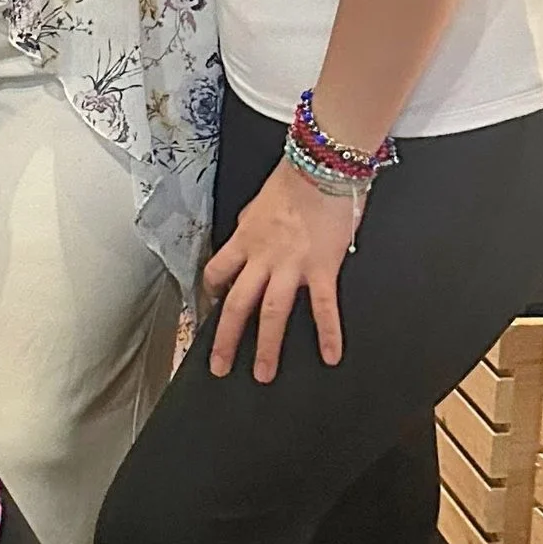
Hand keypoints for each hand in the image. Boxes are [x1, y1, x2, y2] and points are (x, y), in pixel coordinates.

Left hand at [203, 159, 363, 382]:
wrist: (320, 169)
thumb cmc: (291, 182)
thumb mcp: (256, 205)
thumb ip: (248, 228)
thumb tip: (244, 241)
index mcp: (244, 240)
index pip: (217, 272)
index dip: (212, 293)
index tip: (212, 307)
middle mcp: (262, 258)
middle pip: (237, 305)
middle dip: (227, 340)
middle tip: (221, 367)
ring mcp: (291, 266)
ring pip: (272, 313)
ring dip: (268, 348)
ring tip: (264, 374)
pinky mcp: (322, 268)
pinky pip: (322, 307)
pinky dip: (327, 334)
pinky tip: (329, 356)